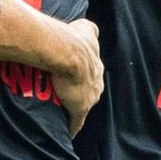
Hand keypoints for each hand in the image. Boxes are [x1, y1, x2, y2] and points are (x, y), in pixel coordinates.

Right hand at [52, 19, 103, 137]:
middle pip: (90, 90)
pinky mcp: (80, 109)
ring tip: (63, 110)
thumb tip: (88, 27)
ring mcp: (89, 97)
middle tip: (65, 92)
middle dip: (80, 91)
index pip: (92, 73)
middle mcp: (97, 82)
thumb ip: (88, 28)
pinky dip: (72, 127)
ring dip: (75, 108)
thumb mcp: (85, 28)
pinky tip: (68, 132)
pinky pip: (77, 122)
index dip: (83, 75)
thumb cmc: (72, 38)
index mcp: (96, 65)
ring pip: (84, 105)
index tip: (74, 77)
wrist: (66, 53)